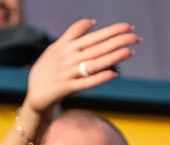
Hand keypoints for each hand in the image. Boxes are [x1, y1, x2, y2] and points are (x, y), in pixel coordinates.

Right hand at [23, 20, 140, 115]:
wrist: (34, 97)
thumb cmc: (47, 71)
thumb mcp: (56, 48)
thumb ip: (73, 34)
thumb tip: (92, 21)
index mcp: (67, 46)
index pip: (93, 36)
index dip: (111, 31)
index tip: (128, 27)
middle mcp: (67, 58)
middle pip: (96, 48)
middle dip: (117, 41)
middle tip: (136, 37)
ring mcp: (66, 73)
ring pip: (93, 64)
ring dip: (112, 57)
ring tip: (129, 52)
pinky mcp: (63, 88)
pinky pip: (83, 83)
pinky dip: (97, 79)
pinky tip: (112, 75)